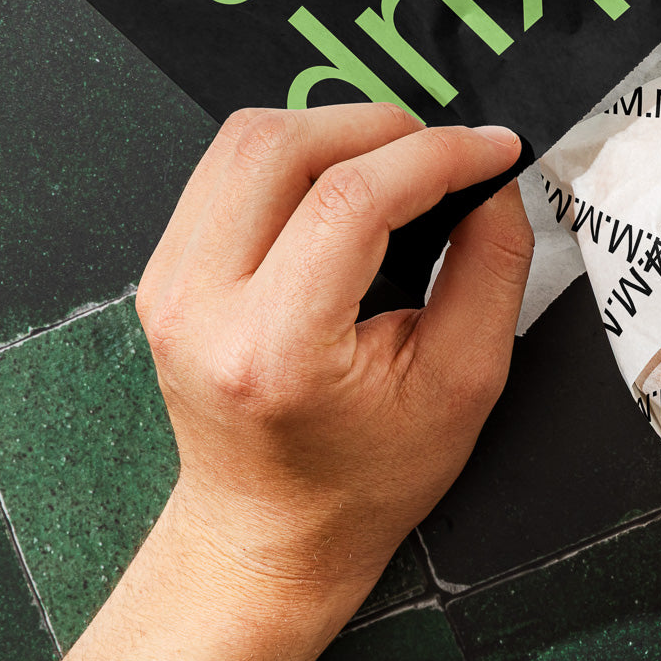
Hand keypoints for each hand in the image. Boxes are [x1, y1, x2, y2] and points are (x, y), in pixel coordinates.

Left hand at [0, 103, 533, 660]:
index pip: (352, 198)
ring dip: (339, 131)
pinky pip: (229, 168)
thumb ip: (491, 268)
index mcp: (276, 348)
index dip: (438, 154)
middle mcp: (201, 307)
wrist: (272, 533)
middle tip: (446, 158)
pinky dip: (299, 156)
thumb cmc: (367, 477)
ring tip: (401, 168)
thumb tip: (493, 179)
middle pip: (284, 145)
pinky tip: (345, 188)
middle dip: (385, 127)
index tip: (494, 151)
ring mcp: (169, 285)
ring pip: (248, 140)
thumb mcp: (466, 382)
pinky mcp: (165, 270)